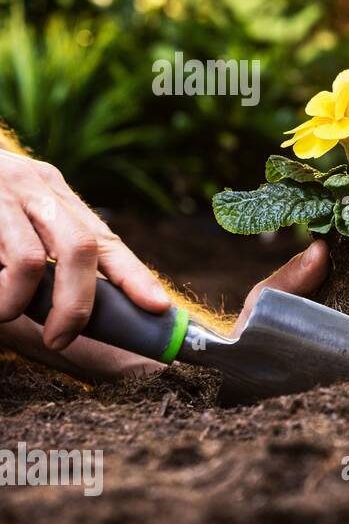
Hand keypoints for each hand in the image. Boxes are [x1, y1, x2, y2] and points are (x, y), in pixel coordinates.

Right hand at [0, 150, 169, 349]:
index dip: (134, 275)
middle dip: (77, 304)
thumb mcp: (13, 208)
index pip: (104, 237)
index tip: (157, 308)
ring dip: (16, 303)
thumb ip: (42, 241)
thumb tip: (77, 301)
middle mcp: (30, 185)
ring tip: (1, 313)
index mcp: (51, 189)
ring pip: (28, 261)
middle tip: (60, 338)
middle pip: (80, 248)